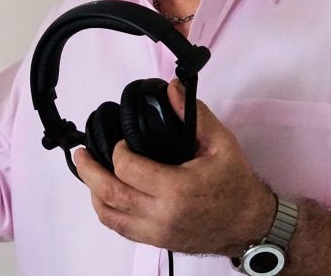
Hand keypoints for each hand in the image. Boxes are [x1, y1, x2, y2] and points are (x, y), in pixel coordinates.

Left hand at [74, 80, 275, 255]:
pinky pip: (120, 229)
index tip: (121, 142)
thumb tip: (172, 88)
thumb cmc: (236, 184)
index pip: (128, 169)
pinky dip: (107, 211)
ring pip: (109, 215)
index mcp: (178, 189)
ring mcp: (157, 232)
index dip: (117, 151)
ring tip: (88, 173)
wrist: (249, 224)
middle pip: (110, 194)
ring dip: (93, 193)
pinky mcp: (157, 242)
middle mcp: (163, 215)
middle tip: (81, 155)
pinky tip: (105, 195)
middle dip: (88, 171)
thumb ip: (194, 114)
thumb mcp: (221, 143)